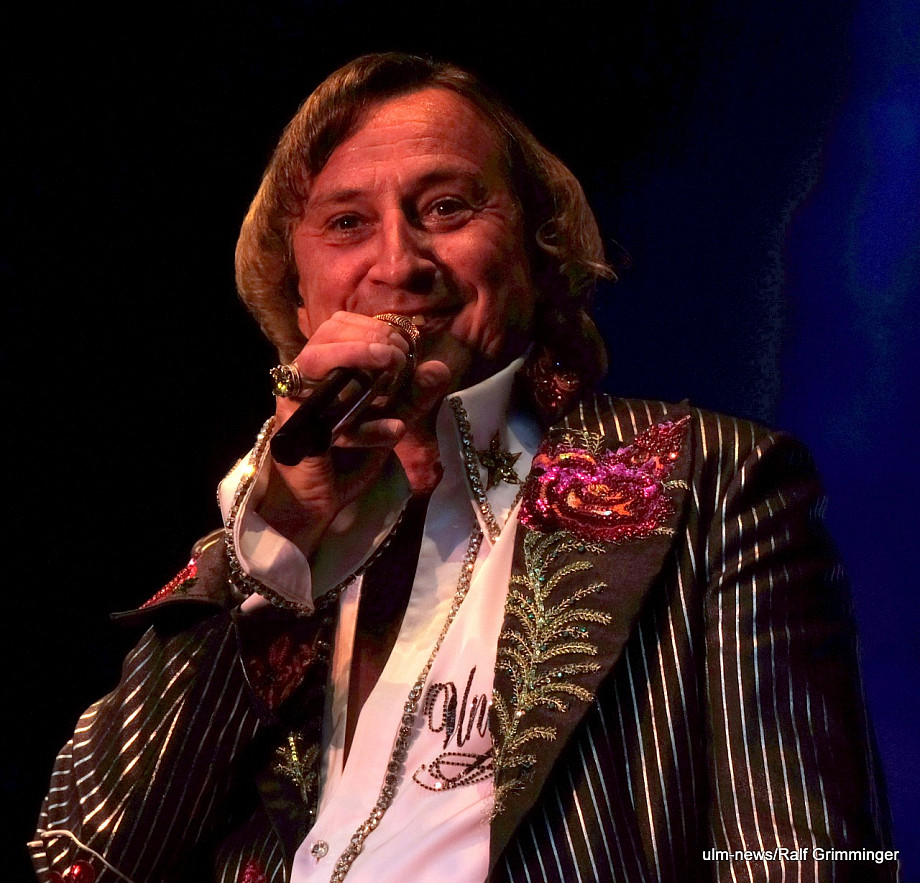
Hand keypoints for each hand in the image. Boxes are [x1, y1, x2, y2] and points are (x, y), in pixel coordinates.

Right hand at [257, 312, 450, 553]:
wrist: (324, 501)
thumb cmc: (351, 456)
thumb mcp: (389, 420)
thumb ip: (414, 395)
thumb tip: (440, 368)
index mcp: (326, 369)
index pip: (341, 324)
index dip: (374, 327)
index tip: (405, 345)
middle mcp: (305, 380)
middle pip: (325, 333)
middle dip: (369, 338)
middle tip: (399, 358)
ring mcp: (296, 404)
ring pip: (314, 361)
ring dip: (356, 357)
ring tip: (392, 369)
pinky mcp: (296, 434)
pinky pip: (326, 421)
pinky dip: (364, 427)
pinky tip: (394, 429)